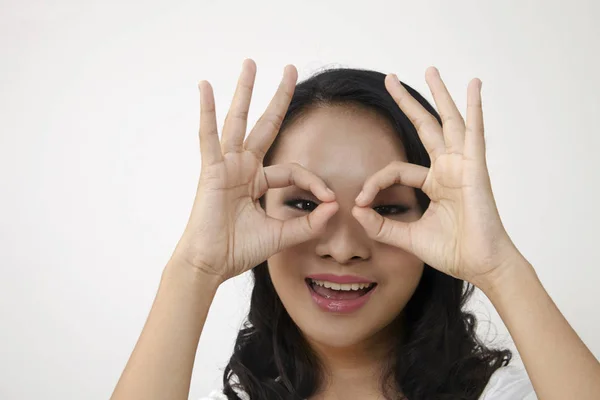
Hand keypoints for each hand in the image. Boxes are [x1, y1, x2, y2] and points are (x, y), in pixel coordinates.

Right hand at [171, 59, 338, 282]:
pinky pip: (208, 137)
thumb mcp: (280, 235)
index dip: (314, 182)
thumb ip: (308, 224)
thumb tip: (334, 208)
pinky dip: (206, 112)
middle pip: (265, 125)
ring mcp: (226, 165)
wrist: (211, 264)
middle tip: (290, 70)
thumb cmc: (238, 250)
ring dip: (245, 92)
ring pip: (238, 121)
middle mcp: (243, 167)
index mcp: (257, 182)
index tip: (330, 200)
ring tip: (251, 64)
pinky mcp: (211, 170)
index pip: (293, 169)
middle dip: (279, 98)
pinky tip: (205, 87)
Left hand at [351, 67, 519, 287]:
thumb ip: (381, 225)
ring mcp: (463, 165)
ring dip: (439, 94)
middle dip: (407, 103)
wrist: (480, 265)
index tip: (360, 202)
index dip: (375, 182)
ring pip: (448, 121)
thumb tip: (356, 210)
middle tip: (390, 78)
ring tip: (430, 69)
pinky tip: (473, 85)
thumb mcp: (408, 238)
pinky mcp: (476, 168)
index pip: (396, 169)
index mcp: (434, 183)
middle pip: (425, 126)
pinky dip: (474, 108)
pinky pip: (474, 132)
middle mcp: (448, 169)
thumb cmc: (452, 252)